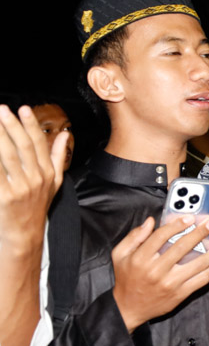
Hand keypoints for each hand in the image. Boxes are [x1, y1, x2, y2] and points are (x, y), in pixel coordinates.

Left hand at [0, 105, 69, 254]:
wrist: (24, 235)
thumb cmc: (36, 207)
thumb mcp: (54, 182)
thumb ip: (58, 156)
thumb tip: (65, 134)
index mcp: (48, 173)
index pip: (39, 143)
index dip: (30, 125)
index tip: (23, 109)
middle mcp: (35, 179)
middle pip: (22, 147)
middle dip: (11, 126)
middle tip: (1, 110)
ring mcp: (19, 188)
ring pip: (7, 156)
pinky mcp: (4, 197)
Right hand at [111, 215, 208, 331]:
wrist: (128, 308)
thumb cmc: (126, 279)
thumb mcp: (120, 255)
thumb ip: (134, 236)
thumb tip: (150, 221)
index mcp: (141, 258)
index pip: (161, 236)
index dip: (177, 225)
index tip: (189, 218)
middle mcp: (156, 270)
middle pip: (182, 247)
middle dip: (199, 233)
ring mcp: (170, 283)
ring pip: (197, 264)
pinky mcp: (179, 294)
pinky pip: (200, 280)